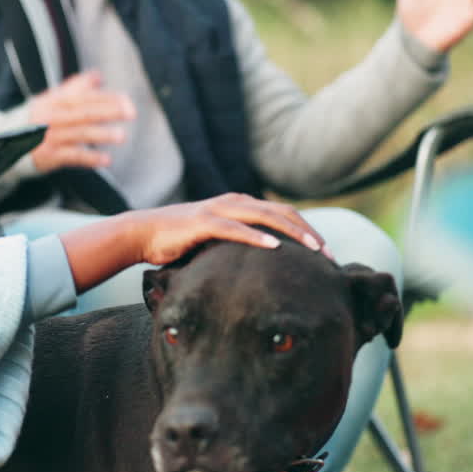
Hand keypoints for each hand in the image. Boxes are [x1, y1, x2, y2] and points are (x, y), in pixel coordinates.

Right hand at [27, 71, 132, 172]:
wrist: (6, 143)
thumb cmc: (37, 120)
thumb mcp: (52, 100)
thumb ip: (75, 87)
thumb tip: (98, 76)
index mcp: (55, 100)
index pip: (84, 97)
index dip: (106, 98)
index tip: (127, 100)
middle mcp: (53, 117)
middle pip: (84, 112)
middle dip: (108, 111)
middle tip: (130, 112)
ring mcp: (50, 137)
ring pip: (79, 134)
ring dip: (101, 135)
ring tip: (121, 136)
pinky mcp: (49, 156)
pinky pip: (73, 157)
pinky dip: (90, 158)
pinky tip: (106, 160)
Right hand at [131, 193, 327, 265]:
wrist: (143, 233)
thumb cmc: (179, 241)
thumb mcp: (216, 242)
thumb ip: (238, 246)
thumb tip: (264, 269)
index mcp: (240, 206)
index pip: (282, 214)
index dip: (307, 230)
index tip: (325, 253)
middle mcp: (233, 202)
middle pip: (282, 213)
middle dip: (308, 233)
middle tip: (329, 255)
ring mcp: (218, 210)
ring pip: (265, 217)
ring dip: (292, 232)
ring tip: (313, 249)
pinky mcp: (202, 222)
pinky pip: (235, 229)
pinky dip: (256, 237)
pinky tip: (274, 247)